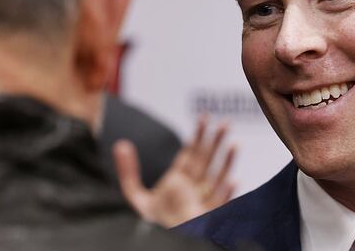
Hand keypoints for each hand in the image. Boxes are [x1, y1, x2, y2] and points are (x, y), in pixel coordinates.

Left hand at [113, 115, 236, 227]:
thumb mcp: (135, 196)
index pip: (191, 154)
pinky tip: (233, 181)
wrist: (157, 243)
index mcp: (180, 181)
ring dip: (226, 162)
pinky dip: (227, 193)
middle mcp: (194, 189)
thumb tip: (121, 145)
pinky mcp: (208, 218)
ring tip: (234, 144)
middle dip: (216, 142)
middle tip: (225, 123)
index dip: (198, 135)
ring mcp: (203, 202)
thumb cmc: (151, 222)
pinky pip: (220, 203)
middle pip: (207, 161)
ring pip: (217, 178)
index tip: (205, 117)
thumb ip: (128, 171)